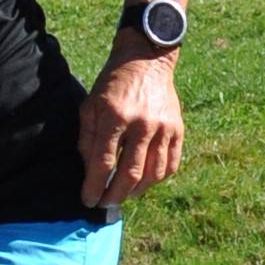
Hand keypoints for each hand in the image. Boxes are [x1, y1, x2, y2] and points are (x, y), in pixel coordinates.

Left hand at [78, 52, 183, 205]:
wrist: (146, 60)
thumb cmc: (112, 84)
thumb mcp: (90, 105)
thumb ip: (87, 138)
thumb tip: (90, 171)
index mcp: (115, 116)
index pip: (103, 162)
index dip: (94, 186)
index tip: (88, 200)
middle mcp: (142, 124)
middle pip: (130, 174)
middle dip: (115, 195)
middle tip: (106, 204)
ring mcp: (164, 128)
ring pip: (153, 174)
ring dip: (137, 191)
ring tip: (124, 194)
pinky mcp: (178, 129)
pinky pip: (170, 165)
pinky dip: (157, 179)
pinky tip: (145, 181)